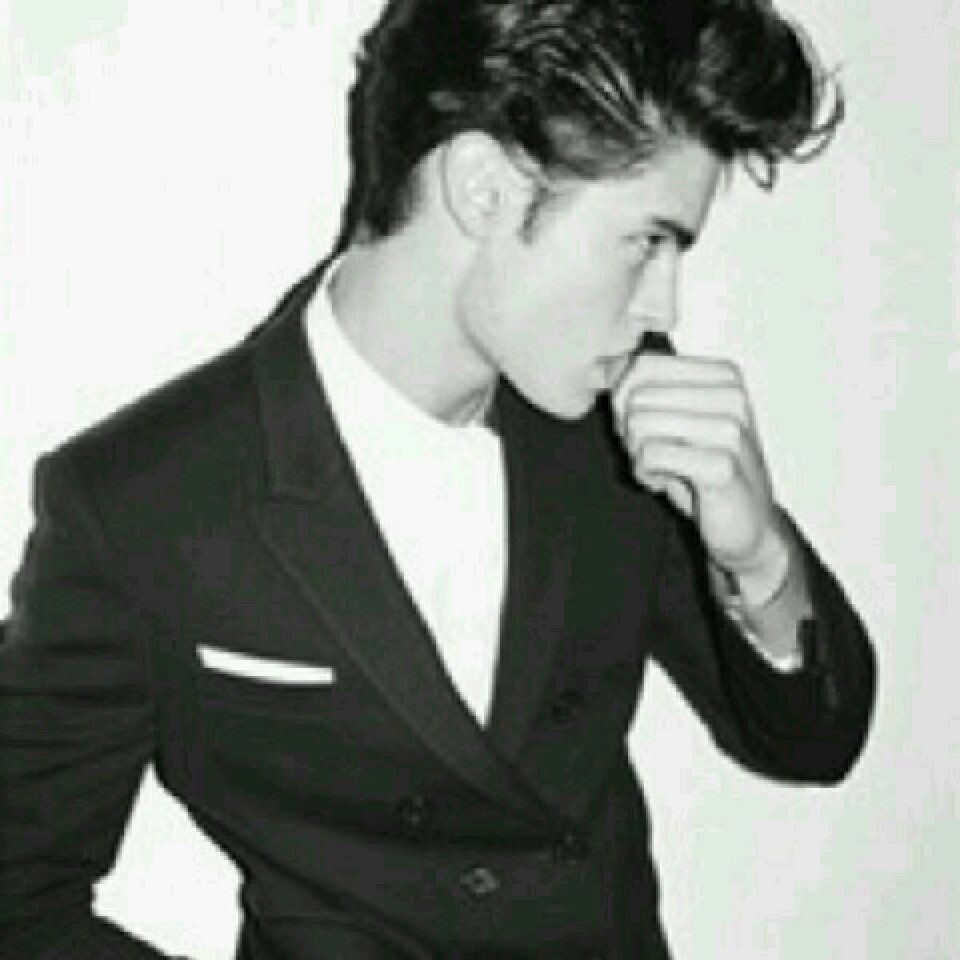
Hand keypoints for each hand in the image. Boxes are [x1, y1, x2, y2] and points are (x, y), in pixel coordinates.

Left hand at [611, 351, 788, 593]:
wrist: (746, 524)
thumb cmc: (707, 470)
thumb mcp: (672, 419)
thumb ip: (641, 388)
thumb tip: (601, 366)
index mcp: (722, 375)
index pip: (643, 364)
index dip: (625, 400)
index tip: (644, 427)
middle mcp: (731, 394)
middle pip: (635, 395)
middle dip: (629, 430)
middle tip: (653, 453)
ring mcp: (730, 429)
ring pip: (639, 423)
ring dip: (637, 454)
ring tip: (661, 467)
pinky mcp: (722, 465)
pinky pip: (650, 454)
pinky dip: (645, 473)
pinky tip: (665, 482)